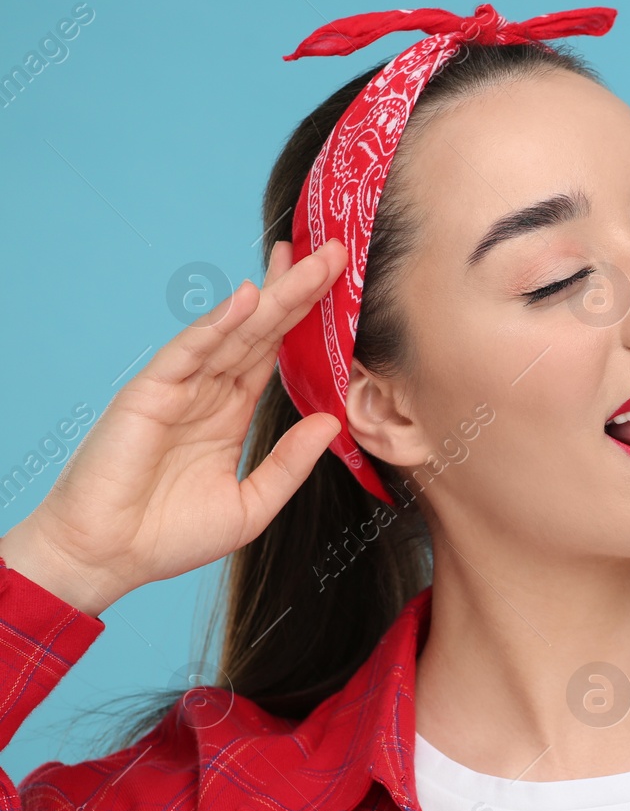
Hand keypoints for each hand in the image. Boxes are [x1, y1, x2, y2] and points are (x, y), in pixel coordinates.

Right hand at [0, 239, 348, 616]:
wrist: (108, 558)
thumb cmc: (169, 536)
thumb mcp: (253, 503)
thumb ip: (290, 463)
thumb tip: (332, 421)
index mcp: (231, 412)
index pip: (275, 353)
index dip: (307, 321)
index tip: (339, 287)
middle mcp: (208, 391)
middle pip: (261, 330)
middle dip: (298, 291)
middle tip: (335, 252)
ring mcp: (179, 388)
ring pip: (234, 331)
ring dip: (271, 295)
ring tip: (307, 261)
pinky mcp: (149, 393)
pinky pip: (190, 350)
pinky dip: (218, 324)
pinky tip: (249, 298)